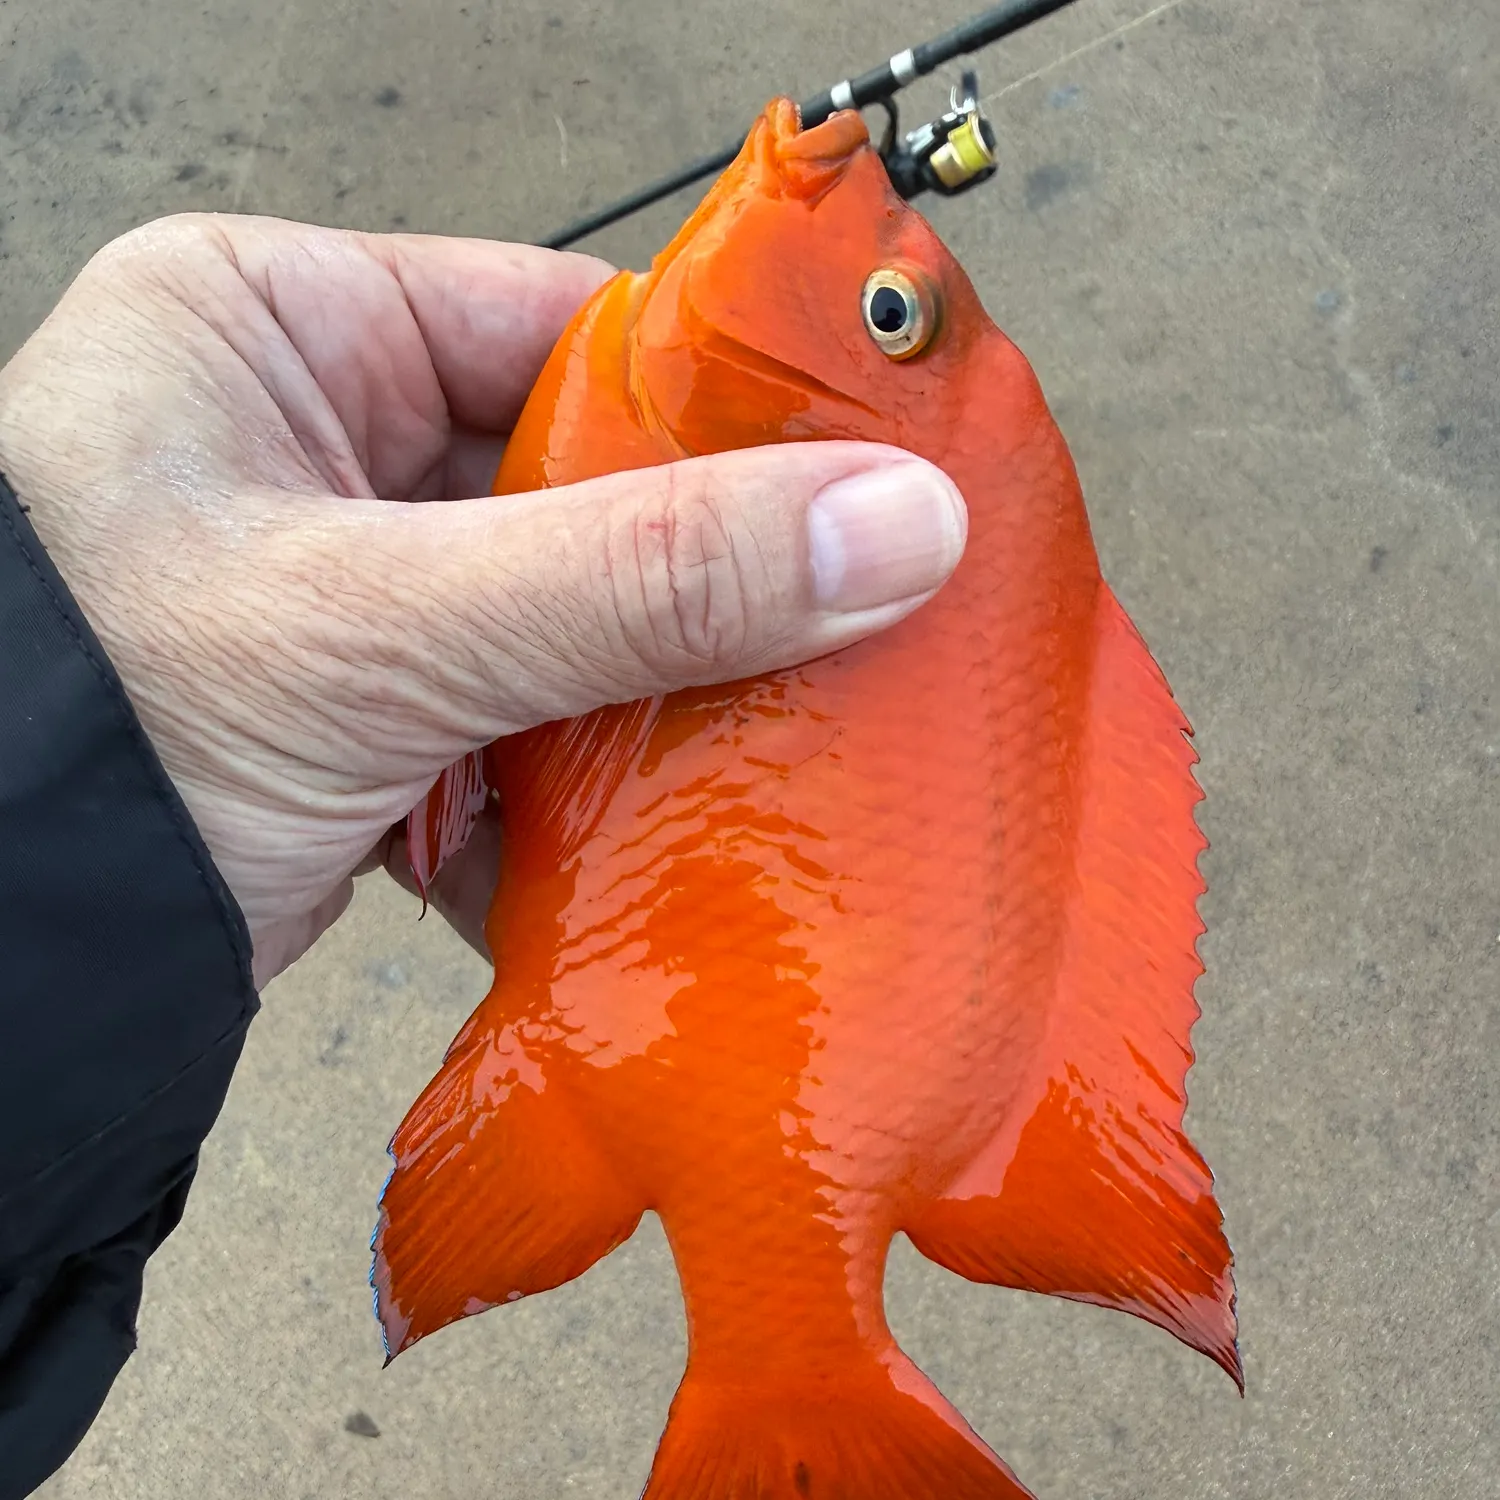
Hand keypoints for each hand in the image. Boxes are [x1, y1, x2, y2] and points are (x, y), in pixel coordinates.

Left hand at [0, 214, 966, 987]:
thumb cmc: (84, 729)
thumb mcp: (379, 626)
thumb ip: (640, 577)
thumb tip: (891, 529)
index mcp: (276, 328)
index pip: (557, 325)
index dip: (717, 402)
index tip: (860, 469)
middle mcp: (307, 441)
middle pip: (573, 490)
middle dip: (692, 585)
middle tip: (844, 626)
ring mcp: (336, 588)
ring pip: (558, 622)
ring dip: (641, 704)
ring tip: (769, 741)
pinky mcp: (354, 714)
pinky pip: (510, 724)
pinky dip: (571, 791)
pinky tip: (644, 837)